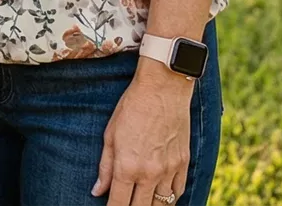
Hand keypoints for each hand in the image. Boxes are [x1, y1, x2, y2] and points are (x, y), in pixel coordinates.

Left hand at [92, 61, 193, 205]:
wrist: (163, 87)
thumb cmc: (132, 106)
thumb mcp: (110, 134)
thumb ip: (105, 167)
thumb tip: (97, 191)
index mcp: (127, 166)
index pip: (118, 204)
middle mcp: (149, 173)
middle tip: (126, 204)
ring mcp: (169, 169)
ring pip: (162, 205)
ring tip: (143, 202)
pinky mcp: (183, 162)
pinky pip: (178, 191)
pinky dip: (170, 197)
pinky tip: (162, 195)